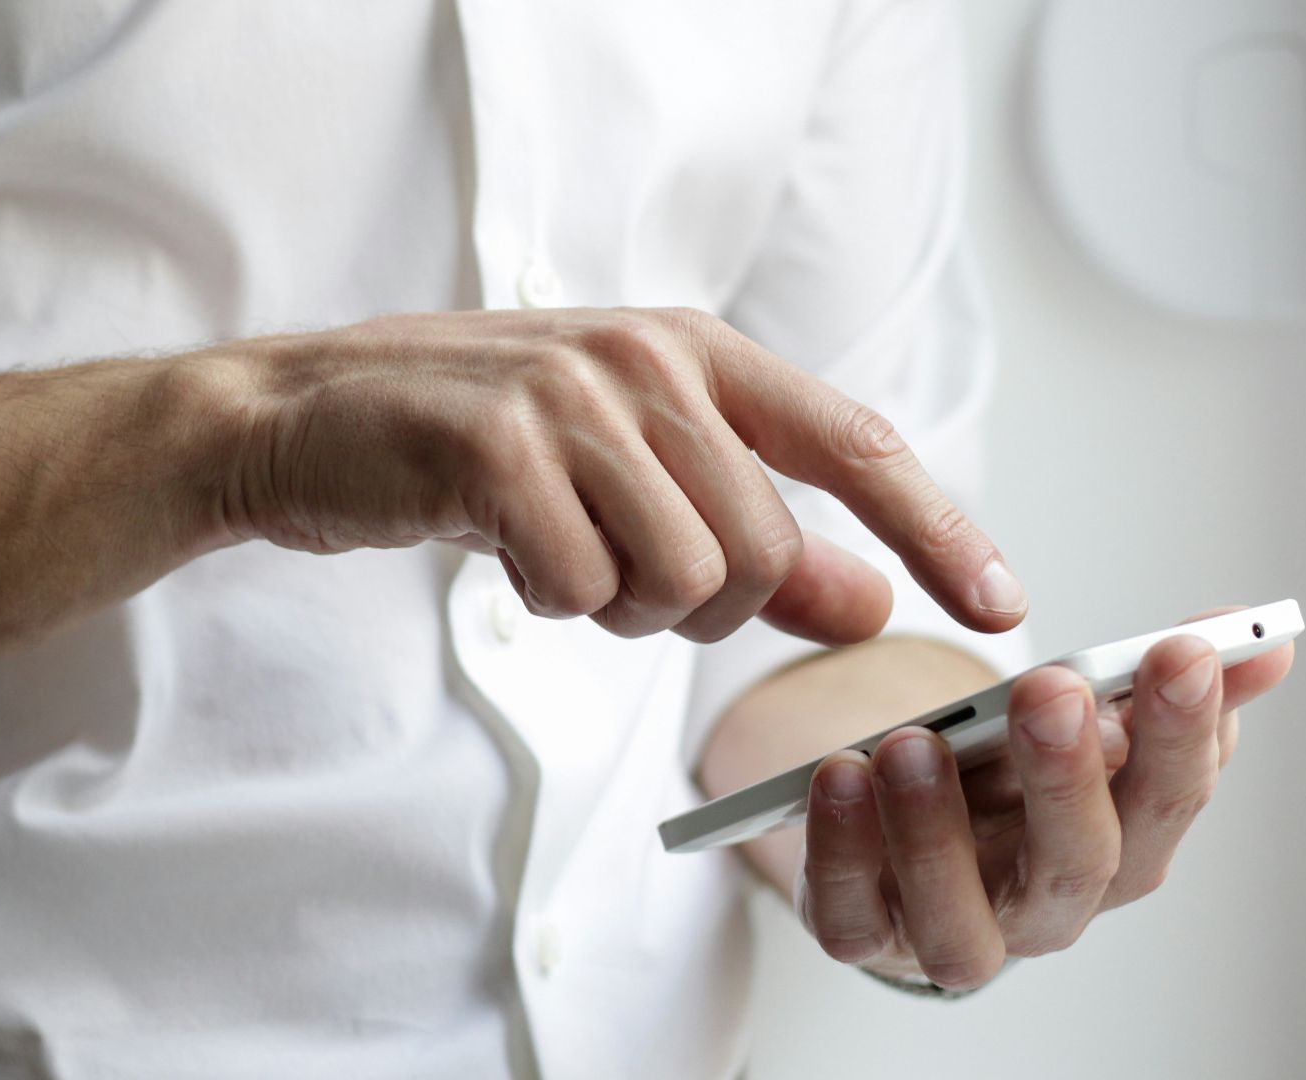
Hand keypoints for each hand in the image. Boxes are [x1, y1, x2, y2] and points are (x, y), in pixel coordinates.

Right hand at [213, 307, 1026, 643]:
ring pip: (681, 578)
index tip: (1001, 605)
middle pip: (760, 549)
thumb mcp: (626, 475)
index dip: (938, 528)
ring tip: (554, 552)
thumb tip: (869, 603)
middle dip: (699, 605)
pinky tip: (500, 549)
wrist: (305, 417)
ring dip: (618, 606)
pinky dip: (547, 602)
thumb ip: (754, 536)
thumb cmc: (474, 446)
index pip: (854, 443)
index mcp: (694, 350)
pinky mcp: (497, 447)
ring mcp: (571, 396)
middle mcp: (646, 358)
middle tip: (616, 575)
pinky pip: (580, 589)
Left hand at [792, 610, 1294, 987]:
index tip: (1180, 651)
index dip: (1181, 731)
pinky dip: (841, 852)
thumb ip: (1155, 683)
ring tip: (912, 743)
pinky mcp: (864, 935)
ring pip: (960, 919)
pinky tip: (838, 777)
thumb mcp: (1077, 722)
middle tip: (1051, 690)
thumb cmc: (1004, 780)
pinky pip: (850, 917)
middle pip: (1076, 865)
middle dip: (1067, 777)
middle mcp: (1045, 908)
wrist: (902, 832)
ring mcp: (953, 930)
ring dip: (936, 830)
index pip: (1167, 800)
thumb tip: (1262, 638)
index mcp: (1118, 847)